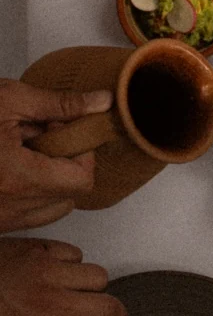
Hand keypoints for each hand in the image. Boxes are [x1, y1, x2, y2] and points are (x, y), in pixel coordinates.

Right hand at [0, 78, 111, 230]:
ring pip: (50, 209)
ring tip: (18, 152)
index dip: (80, 152)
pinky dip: (27, 193)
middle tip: (37, 138)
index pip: (82, 179)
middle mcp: (10, 208)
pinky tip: (6, 167)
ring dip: (47, 180)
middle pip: (69, 196)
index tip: (60, 132)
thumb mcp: (8, 100)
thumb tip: (100, 103)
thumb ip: (59, 105)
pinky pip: (25, 215)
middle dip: (63, 165)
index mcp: (18, 177)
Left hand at [0, 236, 141, 315]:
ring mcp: (49, 273)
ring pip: (99, 276)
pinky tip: (58, 269)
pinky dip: (73, 262)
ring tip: (77, 289)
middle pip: (110, 308)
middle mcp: (52, 305)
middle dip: (115, 315)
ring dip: (93, 285)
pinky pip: (76, 254)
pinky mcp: (42, 249)